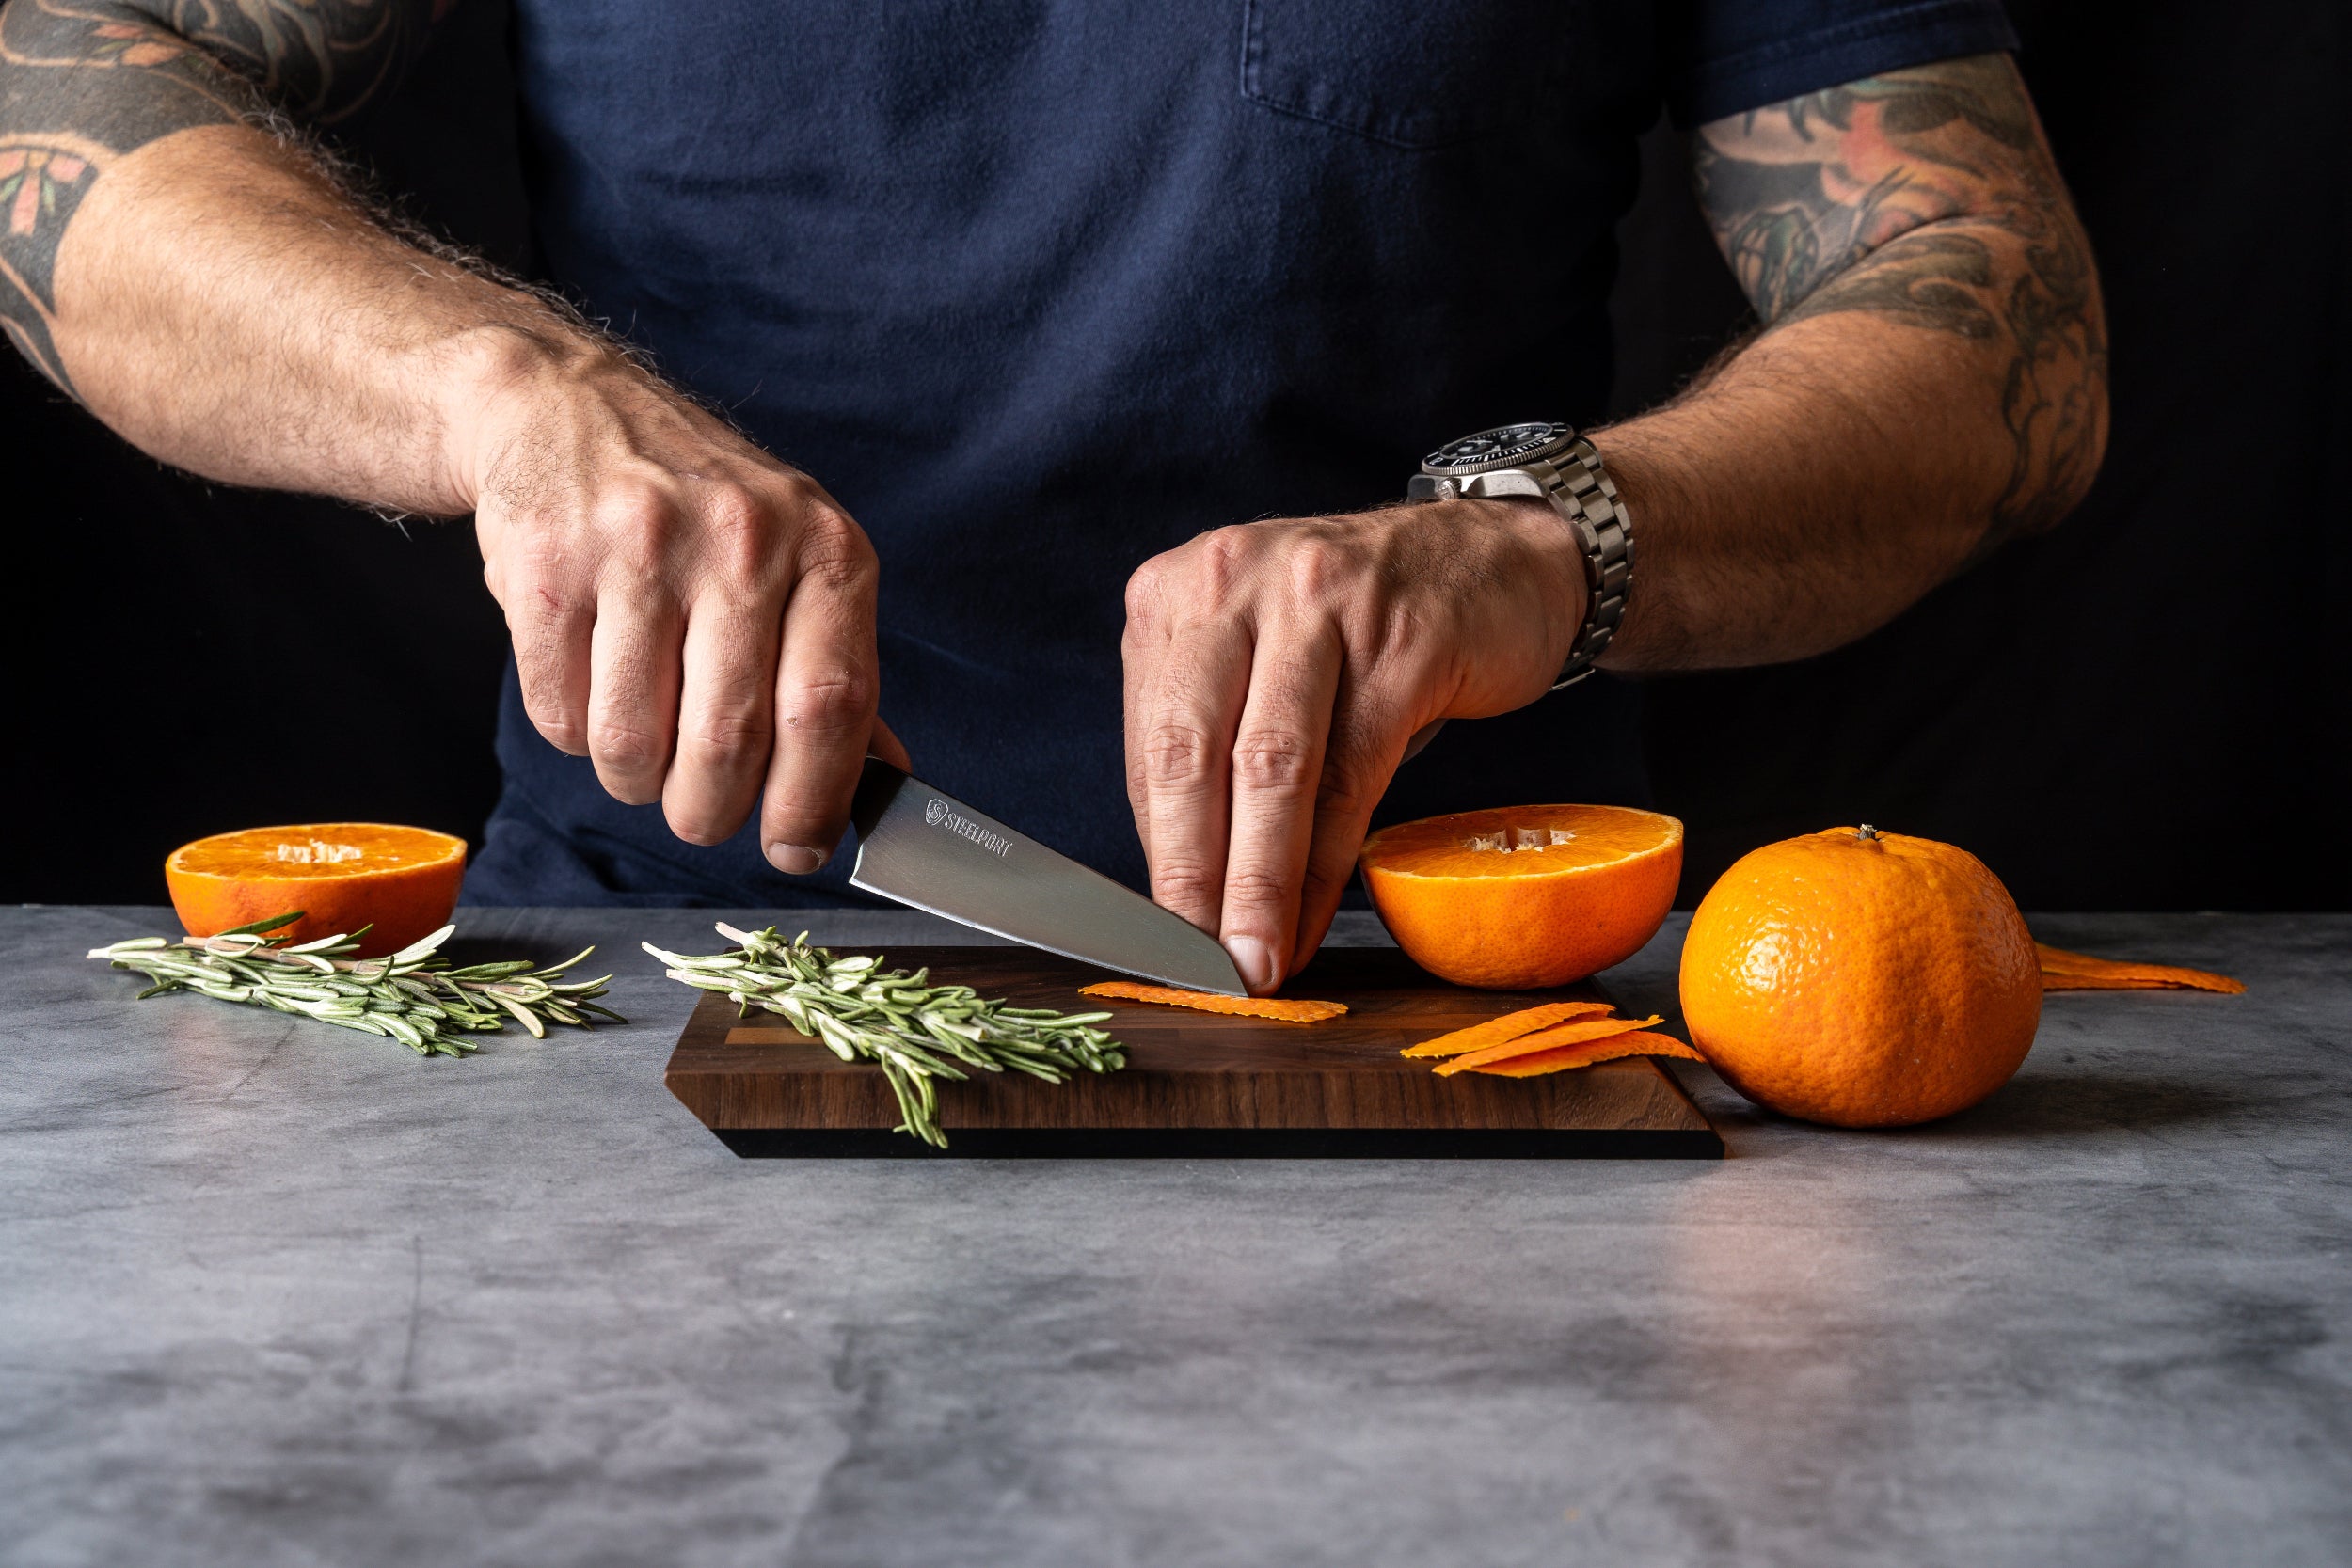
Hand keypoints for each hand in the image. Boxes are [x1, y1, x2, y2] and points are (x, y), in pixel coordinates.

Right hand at [452, 340, 909, 869]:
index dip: (813, 800)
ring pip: (635, 745)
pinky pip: (563, 714)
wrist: (567, 409)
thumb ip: (837, 673)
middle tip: (703, 812)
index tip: (797, 848)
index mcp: (824, 548)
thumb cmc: (703, 508)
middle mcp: (742, 540)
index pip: (831, 706)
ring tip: (643, 746)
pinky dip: (577, 735)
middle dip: (712, 811)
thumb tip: (885, 785)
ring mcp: (638, 548)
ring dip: (637, 780)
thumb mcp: (797, 562)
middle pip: (731, 743)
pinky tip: (592, 688)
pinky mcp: (547, 568)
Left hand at [1122, 497, 1587, 992]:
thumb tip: (1182, 885)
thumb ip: (1214, 747)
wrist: (1500, 558)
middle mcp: (1237, 582)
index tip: (1160, 933)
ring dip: (1259, 882)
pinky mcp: (1402, 642)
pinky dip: (1329, 862)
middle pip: (1195, 752)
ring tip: (1254, 959)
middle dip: (1191, 874)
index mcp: (1181, 591)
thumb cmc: (1365, 629)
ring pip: (1272, 767)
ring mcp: (1320, 603)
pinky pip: (1354, 772)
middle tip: (1196, 963)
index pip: (1153, 744)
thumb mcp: (1265, 661)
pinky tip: (1316, 918)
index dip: (1156, 851)